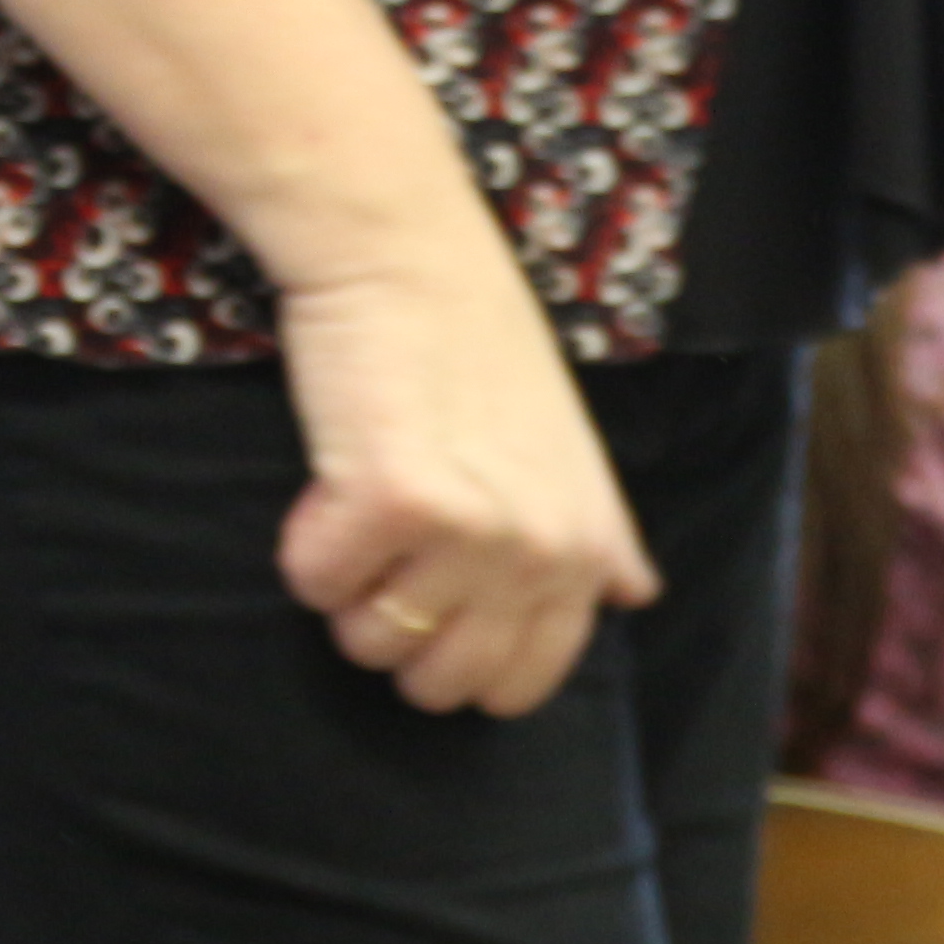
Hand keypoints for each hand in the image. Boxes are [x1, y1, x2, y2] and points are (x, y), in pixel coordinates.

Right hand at [269, 237, 660, 718]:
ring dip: (345, 586)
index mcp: (584, 553)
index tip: (428, 603)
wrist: (410, 257)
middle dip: (390, 632)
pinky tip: (334, 475)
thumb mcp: (569, 450)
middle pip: (437, 683)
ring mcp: (472, 531)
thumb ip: (602, 536)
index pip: (518, 687)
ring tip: (363, 500)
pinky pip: (316, 583)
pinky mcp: (392, 501)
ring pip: (368, 641)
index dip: (453, 660)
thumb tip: (638, 594)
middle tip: (386, 550)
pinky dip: (306, 542)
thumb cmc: (479, 349)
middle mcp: (541, 553)